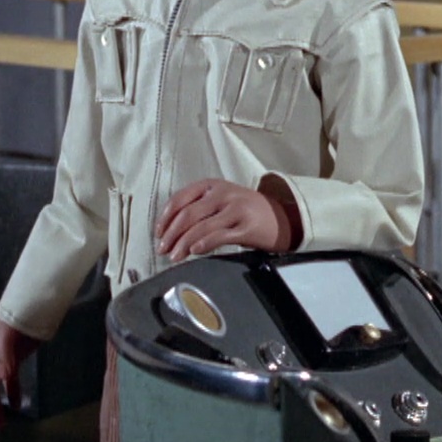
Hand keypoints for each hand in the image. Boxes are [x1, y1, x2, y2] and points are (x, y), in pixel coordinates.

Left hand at [156, 178, 297, 259]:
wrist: (283, 219)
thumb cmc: (247, 211)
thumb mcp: (223, 199)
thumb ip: (200, 207)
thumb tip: (170, 229)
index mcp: (214, 185)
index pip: (181, 198)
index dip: (165, 217)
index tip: (158, 232)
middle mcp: (224, 194)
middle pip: (188, 214)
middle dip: (171, 234)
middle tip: (162, 248)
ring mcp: (236, 210)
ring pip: (201, 227)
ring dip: (183, 244)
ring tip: (175, 256)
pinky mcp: (246, 227)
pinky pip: (219, 236)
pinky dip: (203, 245)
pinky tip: (195, 252)